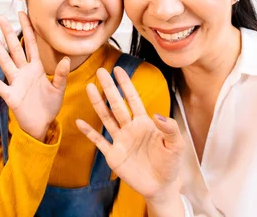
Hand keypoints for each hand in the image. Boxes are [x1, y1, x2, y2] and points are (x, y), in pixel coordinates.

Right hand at [0, 11, 69, 141]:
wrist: (42, 125)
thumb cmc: (50, 106)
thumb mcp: (59, 89)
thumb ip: (61, 74)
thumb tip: (66, 59)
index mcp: (36, 68)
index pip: (31, 44)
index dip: (28, 29)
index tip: (23, 13)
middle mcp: (24, 72)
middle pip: (15, 48)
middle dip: (8, 32)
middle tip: (0, 16)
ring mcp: (16, 82)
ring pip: (5, 61)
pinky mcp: (11, 95)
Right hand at [75, 67, 183, 201]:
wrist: (161, 186)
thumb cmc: (170, 163)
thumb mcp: (176, 145)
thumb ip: (170, 129)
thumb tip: (156, 115)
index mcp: (145, 123)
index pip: (133, 99)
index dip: (126, 85)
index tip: (118, 70)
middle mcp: (130, 128)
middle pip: (116, 105)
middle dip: (109, 88)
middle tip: (100, 71)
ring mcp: (120, 141)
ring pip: (106, 118)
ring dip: (98, 104)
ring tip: (89, 88)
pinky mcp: (113, 156)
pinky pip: (99, 141)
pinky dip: (89, 132)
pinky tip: (79, 122)